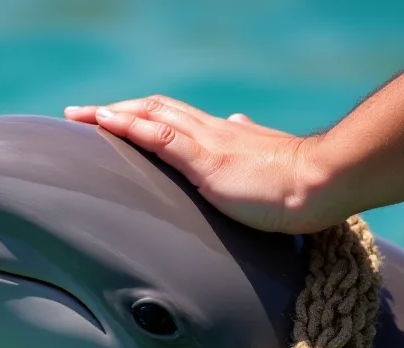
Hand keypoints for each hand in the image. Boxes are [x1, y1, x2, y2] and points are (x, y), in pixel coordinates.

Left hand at [63, 95, 343, 233]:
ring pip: (152, 116)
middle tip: (83, 113)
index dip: (141, 115)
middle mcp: (212, 131)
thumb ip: (249, 143)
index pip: (174, 118)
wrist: (323, 182)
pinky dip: (131, 127)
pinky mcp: (208, 160)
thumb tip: (240, 121)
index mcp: (224, 136)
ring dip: (113, 113)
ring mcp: (208, 143)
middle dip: (117, 109)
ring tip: (81, 115)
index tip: (114, 118)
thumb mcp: (268, 161)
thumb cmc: (300, 183)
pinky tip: (107, 122)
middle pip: (155, 109)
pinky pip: (162, 137)